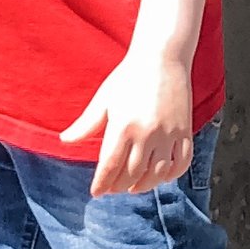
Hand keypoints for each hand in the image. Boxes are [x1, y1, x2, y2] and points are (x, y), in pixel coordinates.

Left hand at [60, 49, 194, 195]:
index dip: (102, 184)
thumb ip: (86, 124)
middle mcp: (146, 133)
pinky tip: (161, 176)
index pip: (110, 167)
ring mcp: (168, 133)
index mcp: (123, 126)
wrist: (162, 56)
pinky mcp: (185, 130)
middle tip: (113, 188)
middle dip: (120, 186)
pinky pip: (182, 162)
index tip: (96, 192)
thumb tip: (65, 140)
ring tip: (134, 186)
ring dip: (144, 185)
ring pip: (157, 173)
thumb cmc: (129, 77)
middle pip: (132, 174)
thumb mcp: (104, 99)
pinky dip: (172, 175)